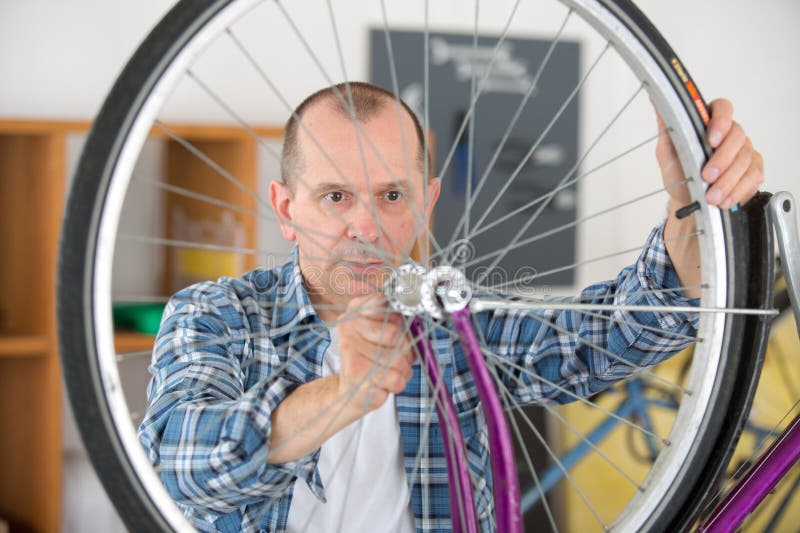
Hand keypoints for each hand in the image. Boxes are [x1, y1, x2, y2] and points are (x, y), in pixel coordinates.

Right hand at [337, 294, 414, 412]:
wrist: (352, 392)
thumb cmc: (373, 359)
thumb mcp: (383, 334)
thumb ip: (397, 320)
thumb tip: (416, 315)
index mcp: (355, 310)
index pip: (385, 302)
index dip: (398, 318)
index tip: (397, 327)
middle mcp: (349, 325)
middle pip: (395, 333)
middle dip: (405, 351)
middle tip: (397, 358)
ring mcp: (351, 349)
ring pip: (398, 358)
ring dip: (403, 370)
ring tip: (390, 372)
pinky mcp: (357, 372)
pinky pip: (396, 378)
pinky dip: (398, 383)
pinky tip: (385, 382)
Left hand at [656, 98, 763, 209]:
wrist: (687, 198)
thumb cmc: (679, 172)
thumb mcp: (668, 152)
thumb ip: (668, 130)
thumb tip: (659, 107)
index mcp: (710, 123)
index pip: (722, 108)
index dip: (721, 121)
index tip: (712, 140)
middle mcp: (731, 134)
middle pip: (737, 136)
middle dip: (722, 159)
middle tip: (707, 176)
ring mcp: (745, 151)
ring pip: (745, 159)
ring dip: (728, 180)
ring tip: (712, 196)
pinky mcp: (754, 170)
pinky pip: (753, 177)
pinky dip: (738, 190)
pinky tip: (725, 199)